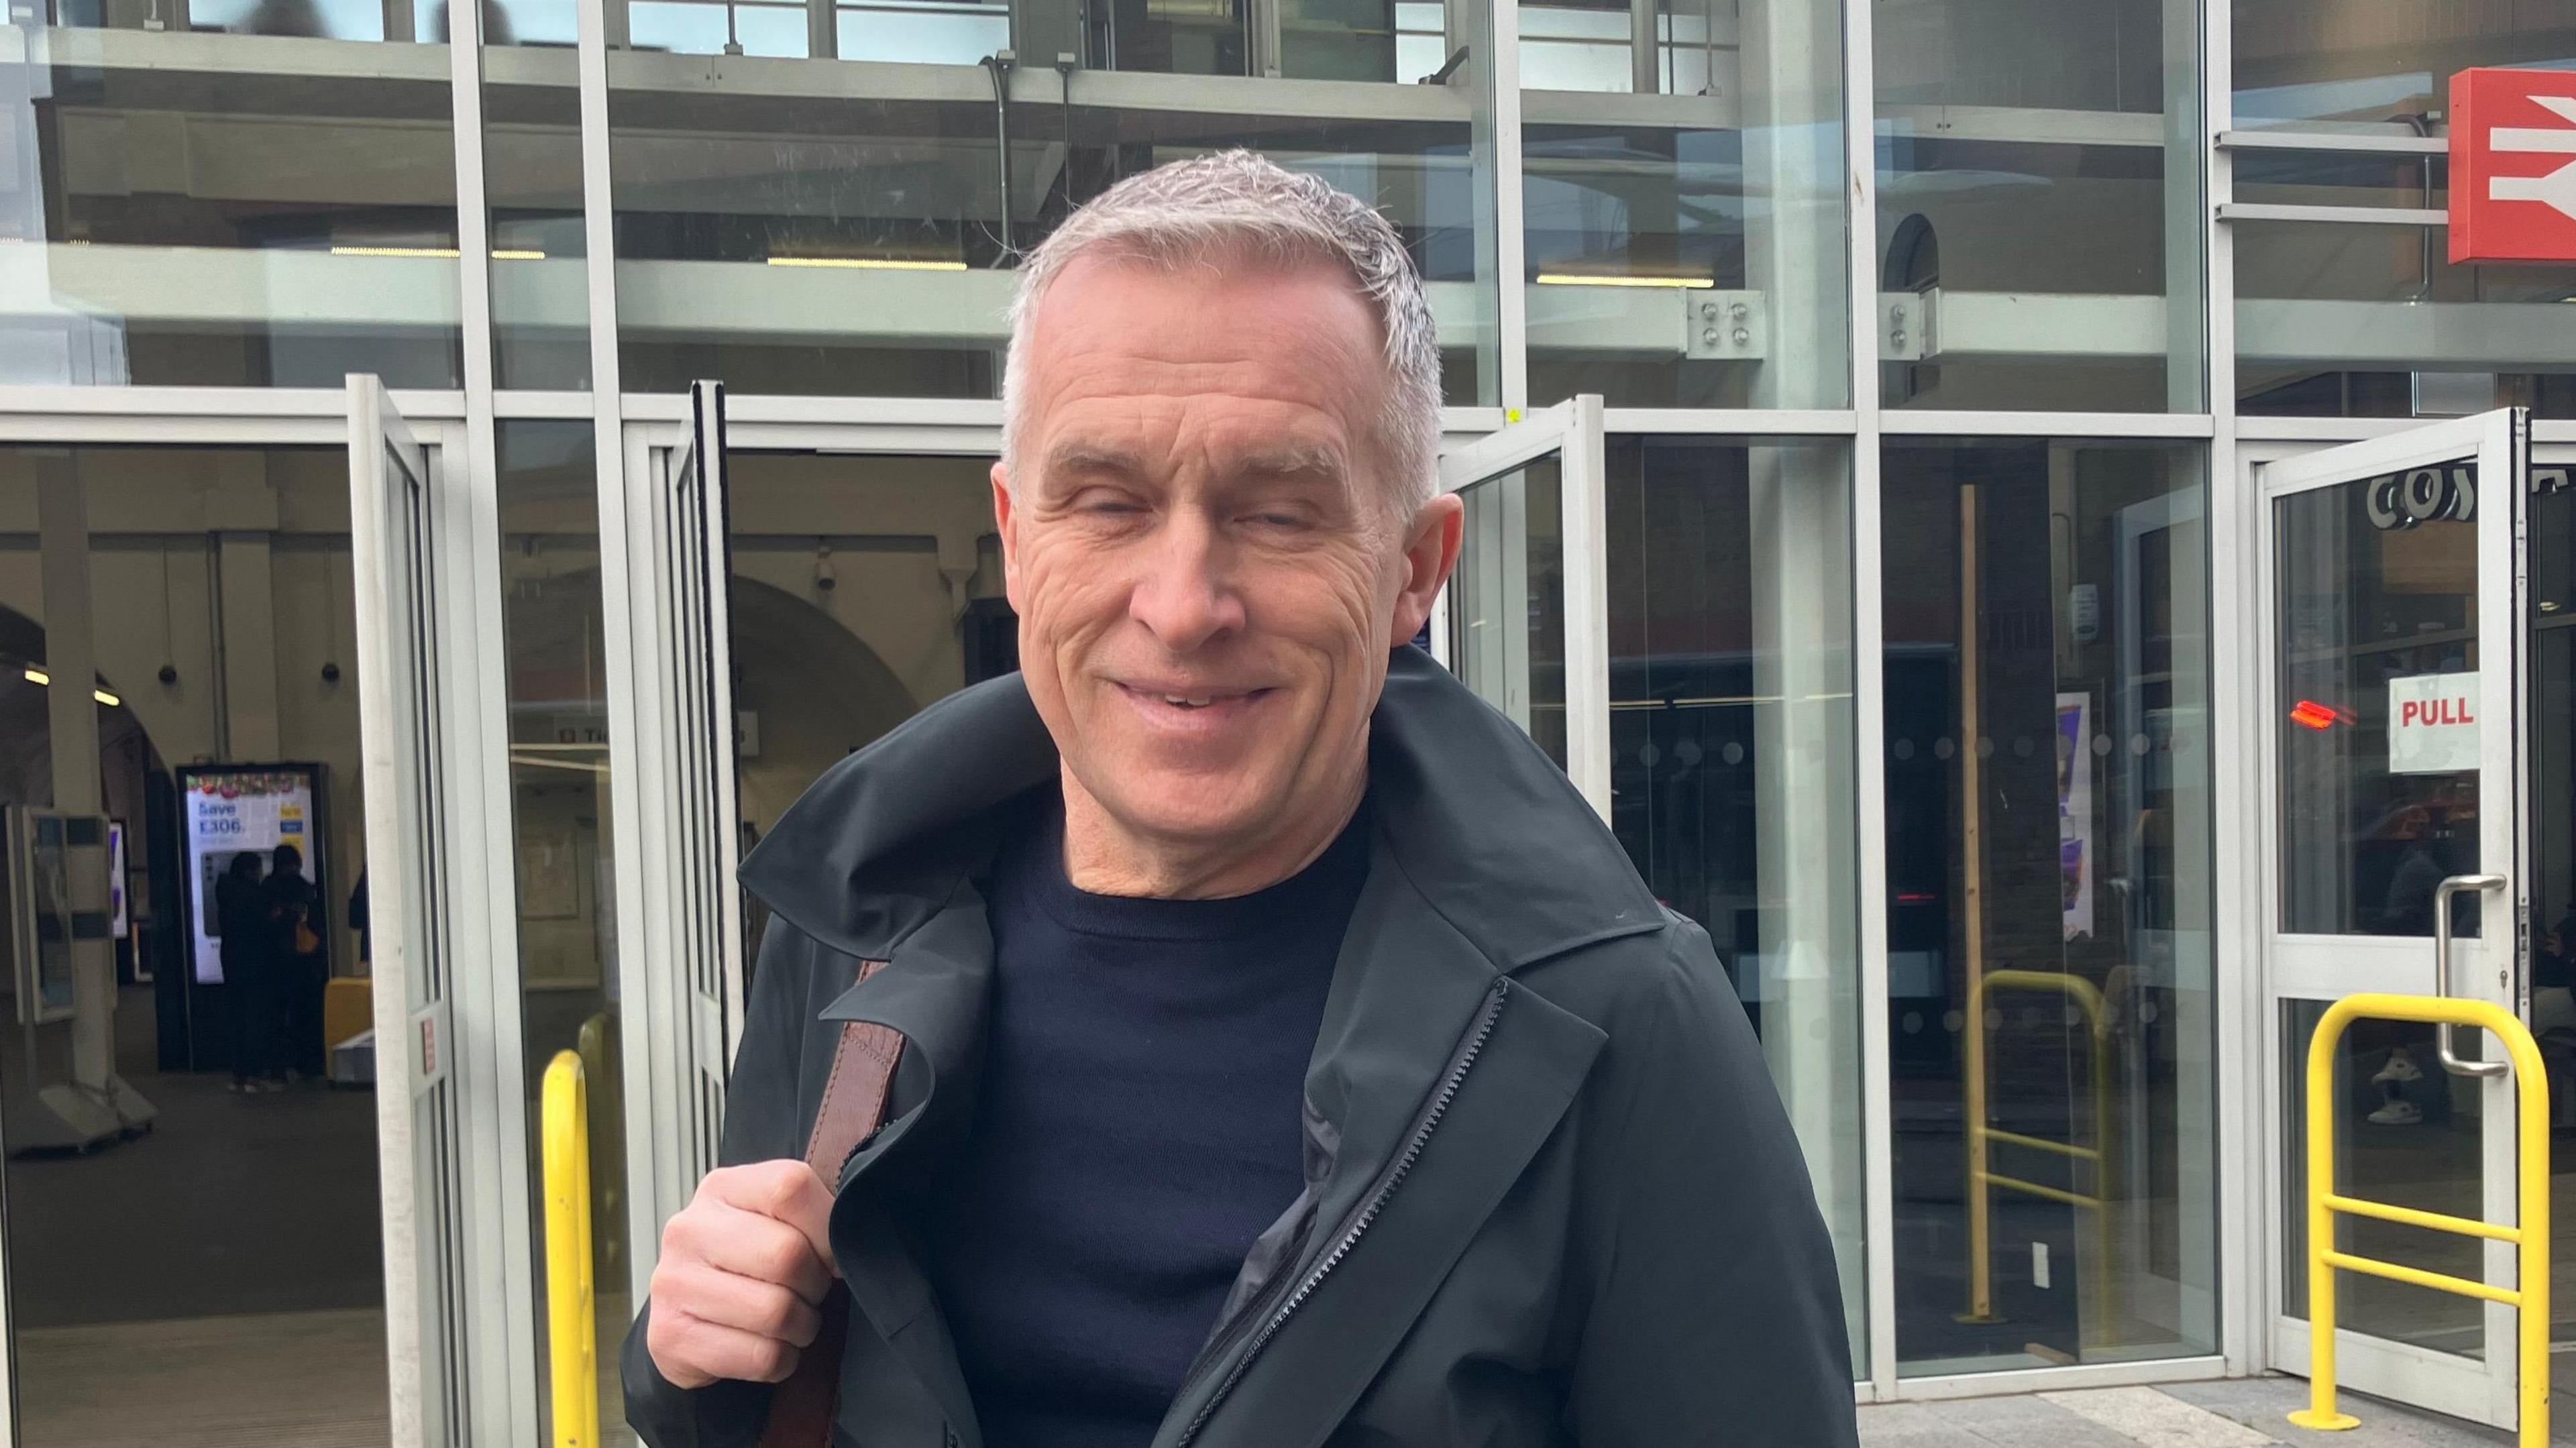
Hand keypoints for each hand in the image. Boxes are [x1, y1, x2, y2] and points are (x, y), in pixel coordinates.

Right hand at [644, 1160, 838, 1389]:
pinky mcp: (671, 1336)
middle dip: (815, 1284)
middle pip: (786, 1255)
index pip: (791, 1188)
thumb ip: (813, 1214)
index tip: (832, 1254)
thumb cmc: (749, 1262)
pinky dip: (781, 1360)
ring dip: (801, 1326)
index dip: (827, 1228)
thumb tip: (853, 1240)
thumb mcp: (777, 1221)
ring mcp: (673, 1283)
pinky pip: (759, 1356)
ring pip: (775, 1311)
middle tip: (810, 1292)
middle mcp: (689, 1229)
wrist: (692, 1315)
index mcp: (723, 1188)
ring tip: (792, 1320)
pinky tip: (770, 1346)